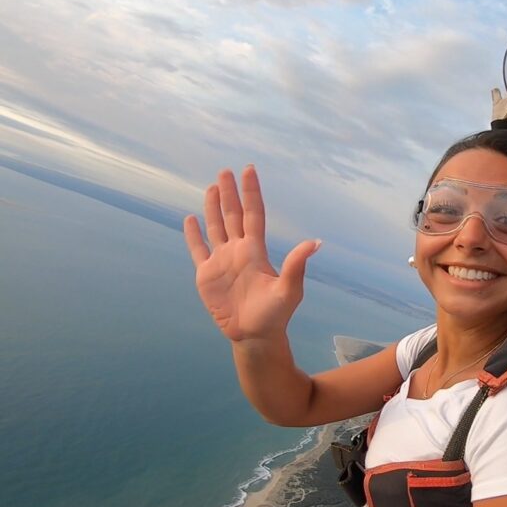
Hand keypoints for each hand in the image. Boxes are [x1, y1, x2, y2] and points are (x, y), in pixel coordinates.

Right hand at [183, 166, 319, 342]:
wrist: (255, 336)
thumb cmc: (276, 315)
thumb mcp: (289, 289)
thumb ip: (297, 265)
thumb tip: (316, 243)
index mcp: (256, 251)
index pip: (253, 214)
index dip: (251, 192)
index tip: (249, 170)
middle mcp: (239, 251)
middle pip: (232, 215)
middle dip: (229, 193)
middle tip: (225, 171)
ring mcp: (222, 261)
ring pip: (216, 227)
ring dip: (213, 208)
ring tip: (212, 187)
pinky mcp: (207, 276)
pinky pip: (198, 250)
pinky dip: (193, 235)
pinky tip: (190, 220)